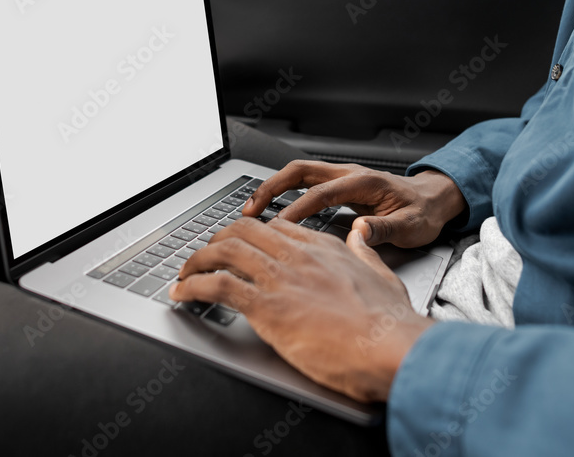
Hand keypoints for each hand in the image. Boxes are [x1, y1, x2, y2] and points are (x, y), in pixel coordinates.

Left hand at [170, 217, 433, 402]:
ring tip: (184, 274)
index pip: (274, 227)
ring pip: (223, 251)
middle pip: (242, 231)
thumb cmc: (390, 322)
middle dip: (216, 241)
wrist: (390, 346)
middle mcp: (297, 256)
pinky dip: (193, 287)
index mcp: (322, 248)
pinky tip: (183, 295)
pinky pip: (217, 285)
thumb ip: (364, 251)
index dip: (248, 232)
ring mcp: (280, 279)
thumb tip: (358, 234)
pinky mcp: (267, 307)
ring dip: (195, 261)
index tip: (237, 243)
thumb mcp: (382, 273)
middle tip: (204, 257)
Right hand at [243, 160, 466, 248]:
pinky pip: (305, 184)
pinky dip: (284, 193)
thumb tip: (359, 232)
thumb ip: (385, 229)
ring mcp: (342, 177)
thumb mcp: (411, 226)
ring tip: (250, 211)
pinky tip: (272, 212)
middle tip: (249, 210)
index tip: (279, 225)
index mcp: (364, 183)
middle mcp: (349, 174)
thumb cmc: (423, 212)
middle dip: (271, 187)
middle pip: (300, 171)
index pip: (322, 193)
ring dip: (273, 188)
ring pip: (299, 174)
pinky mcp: (339, 186)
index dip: (298, 208)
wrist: (433, 200)